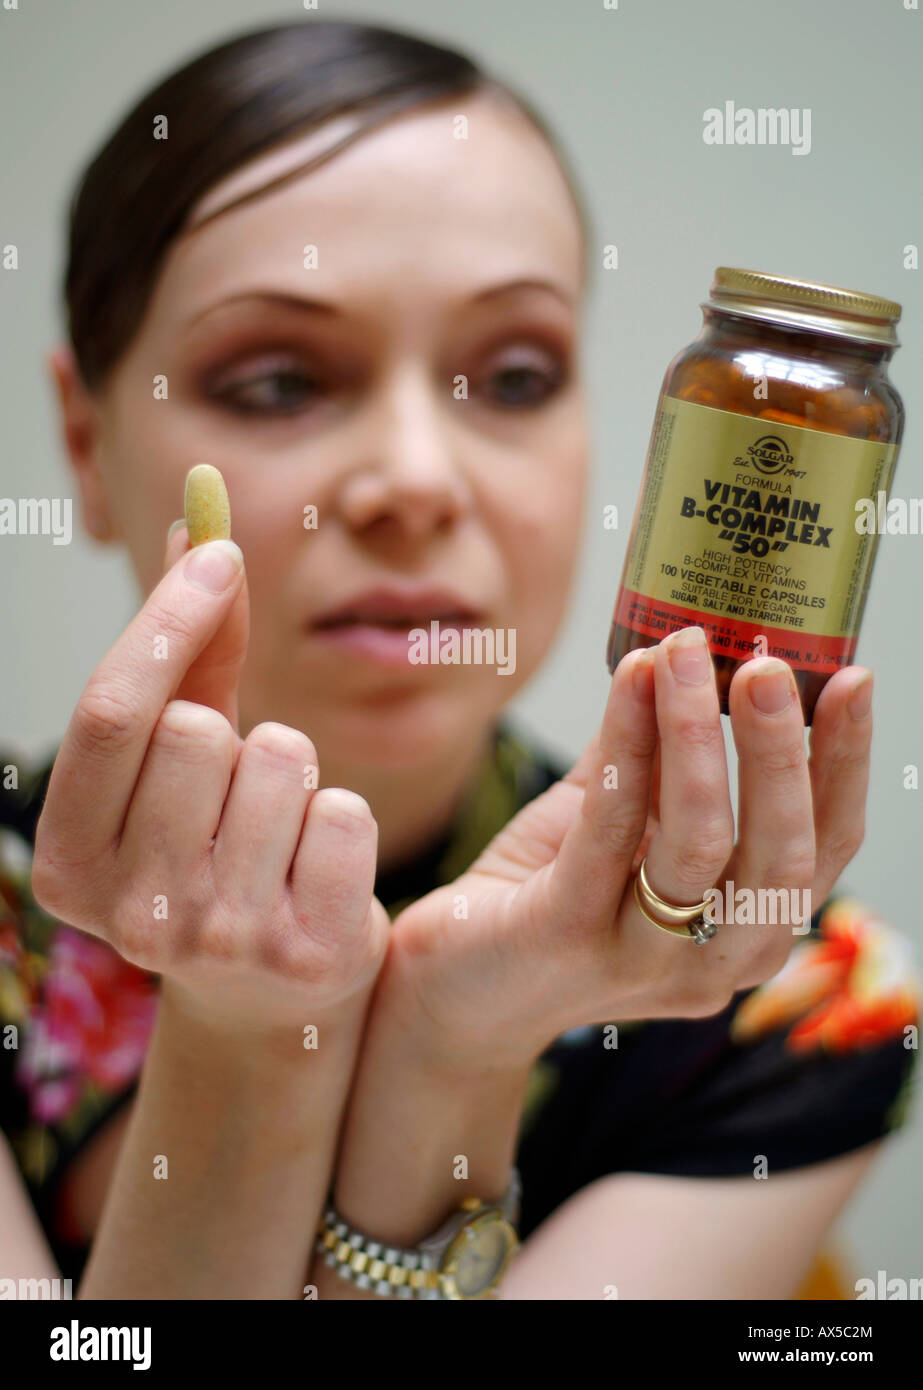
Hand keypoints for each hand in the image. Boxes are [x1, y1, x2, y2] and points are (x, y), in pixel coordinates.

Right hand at [32, 522, 388, 1034]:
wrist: (271, 996)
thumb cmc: (218, 850)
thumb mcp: (183, 761)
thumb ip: (187, 652)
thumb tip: (195, 526)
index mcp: (70, 862)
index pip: (112, 713)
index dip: (166, 618)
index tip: (217, 552)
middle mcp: (130, 912)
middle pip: (196, 730)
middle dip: (231, 731)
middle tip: (233, 794)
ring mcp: (218, 940)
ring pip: (278, 758)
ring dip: (292, 774)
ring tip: (277, 833)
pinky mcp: (305, 952)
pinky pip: (345, 813)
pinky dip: (342, 820)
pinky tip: (318, 870)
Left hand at [385, 629, 872, 1069]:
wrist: (453, 988)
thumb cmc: (544, 894)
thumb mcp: (617, 821)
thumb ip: (657, 757)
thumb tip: (689, 653)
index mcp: (744, 930)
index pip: (823, 850)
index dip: (844, 764)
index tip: (853, 679)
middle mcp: (710, 960)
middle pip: (781, 857)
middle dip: (781, 751)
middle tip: (767, 665)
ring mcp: (640, 960)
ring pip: (701, 845)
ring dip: (697, 736)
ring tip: (686, 653)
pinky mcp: (566, 937)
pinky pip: (609, 832)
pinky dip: (628, 747)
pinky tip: (630, 682)